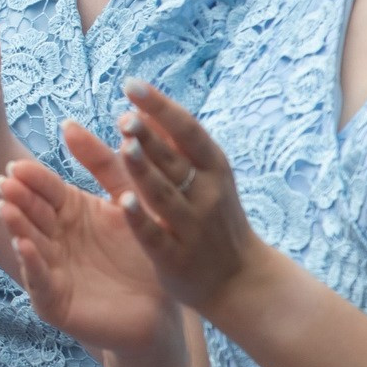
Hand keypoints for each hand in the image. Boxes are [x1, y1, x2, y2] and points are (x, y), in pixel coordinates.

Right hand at [0, 128, 176, 356]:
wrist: (161, 313)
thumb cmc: (143, 256)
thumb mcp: (128, 203)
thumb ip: (108, 166)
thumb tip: (77, 123)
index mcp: (69, 213)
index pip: (45, 191)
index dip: (31, 179)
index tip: (16, 165)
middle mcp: (53, 239)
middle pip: (31, 214)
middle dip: (17, 199)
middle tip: (4, 183)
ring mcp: (50, 271)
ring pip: (28, 244)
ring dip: (15, 226)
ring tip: (6, 209)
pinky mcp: (54, 302)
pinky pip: (40, 281)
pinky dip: (31, 264)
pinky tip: (25, 246)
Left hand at [102, 82, 268, 317]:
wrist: (242, 282)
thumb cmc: (214, 220)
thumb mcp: (202, 179)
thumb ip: (167, 148)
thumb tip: (136, 109)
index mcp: (213, 170)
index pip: (187, 131)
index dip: (160, 107)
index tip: (131, 85)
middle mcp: (206, 195)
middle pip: (175, 161)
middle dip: (150, 137)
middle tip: (125, 117)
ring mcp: (191, 227)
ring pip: (164, 195)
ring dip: (145, 170)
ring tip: (125, 146)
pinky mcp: (174, 257)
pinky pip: (155, 235)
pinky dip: (141, 219)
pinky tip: (124, 203)